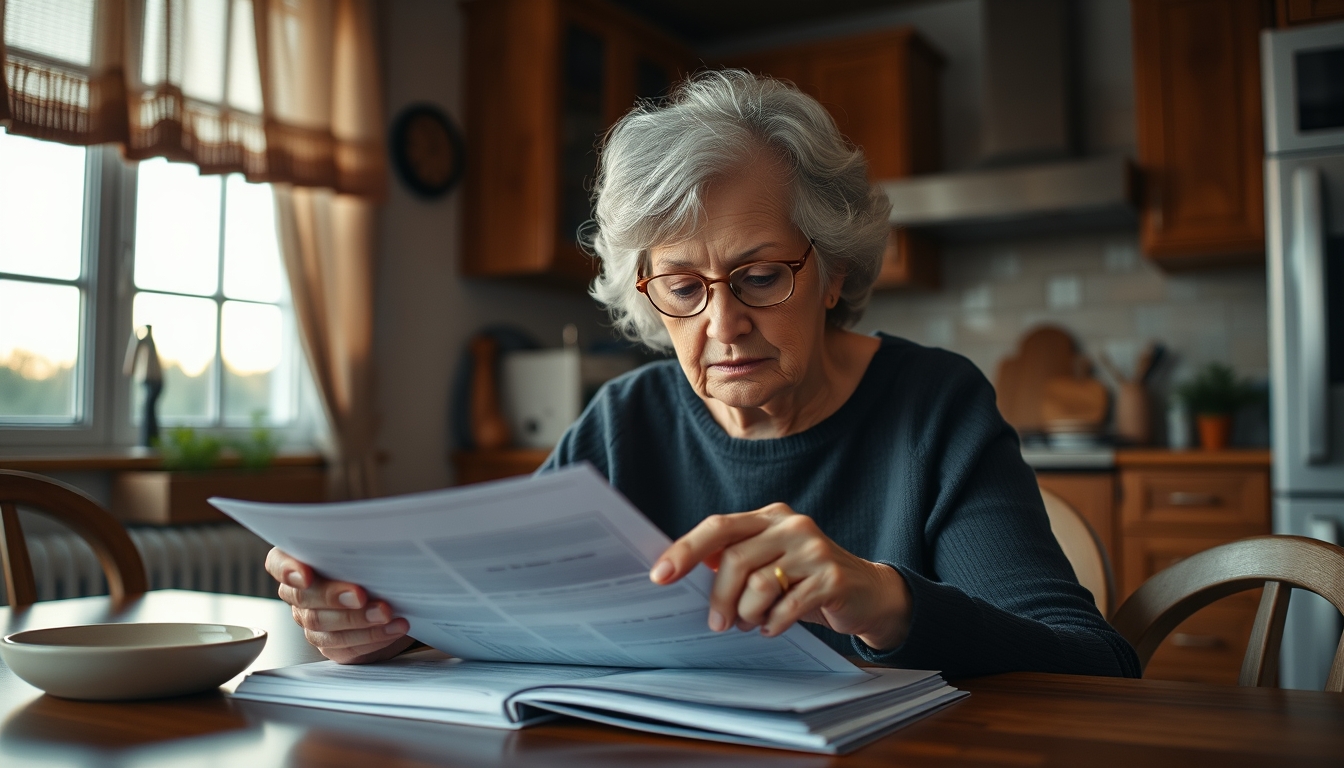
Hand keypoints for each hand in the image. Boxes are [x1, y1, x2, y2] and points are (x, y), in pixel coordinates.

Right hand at [265, 547, 415, 663]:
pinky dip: (372, 637)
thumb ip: (356, 546)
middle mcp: (301, 594)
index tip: (305, 574)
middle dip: (333, 597)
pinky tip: (393, 628)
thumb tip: (374, 538)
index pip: (278, 562)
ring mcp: (313, 621)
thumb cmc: (373, 566)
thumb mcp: (365, 550)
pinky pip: (344, 646)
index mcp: (301, 563)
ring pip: (324, 625)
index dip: (287, 569)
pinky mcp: (331, 644)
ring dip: (359, 620)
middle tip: (360, 595)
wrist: (392, 598)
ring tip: (385, 613)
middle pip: (304, 597)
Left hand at [649, 504, 911, 650]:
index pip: (718, 526)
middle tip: (718, 623)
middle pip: (736, 560)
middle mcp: (791, 525)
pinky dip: (773, 624)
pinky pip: (787, 606)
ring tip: (753, 622)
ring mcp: (814, 549)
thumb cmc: (805, 579)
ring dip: (749, 614)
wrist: (867, 592)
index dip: (686, 550)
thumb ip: (734, 559)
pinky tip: (773, 628)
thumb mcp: (769, 562)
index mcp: (769, 516)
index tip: (660, 575)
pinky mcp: (832, 577)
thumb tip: (682, 574)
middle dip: (720, 597)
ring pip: (760, 585)